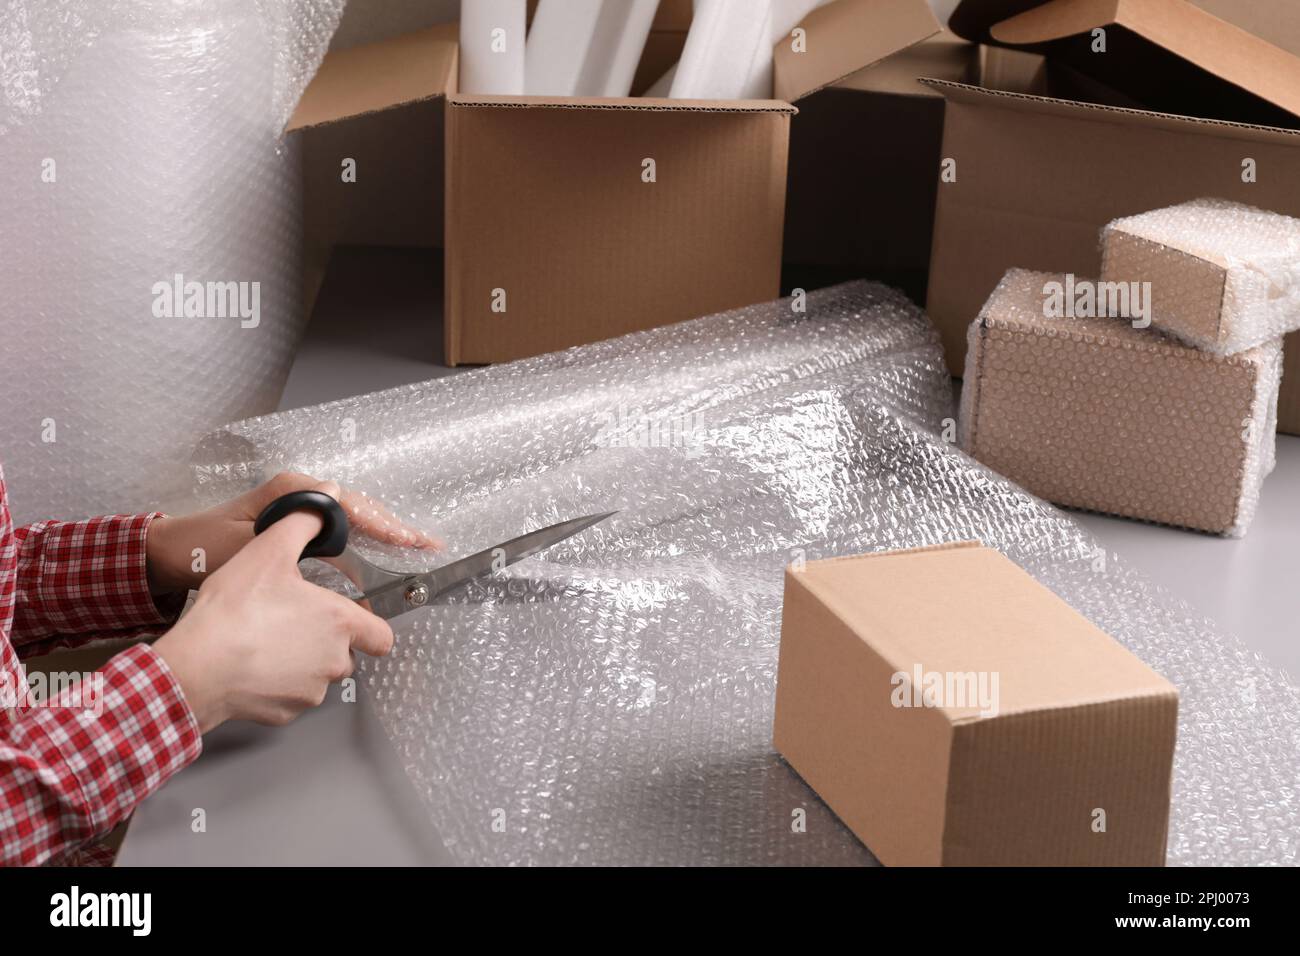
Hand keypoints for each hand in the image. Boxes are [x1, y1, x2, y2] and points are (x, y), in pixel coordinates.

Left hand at [146, 471, 440, 594]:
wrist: (173, 555)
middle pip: (360, 508)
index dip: (383, 524)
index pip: (350, 505)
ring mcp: (299, 510)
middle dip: (395, 526)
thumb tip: (336, 492)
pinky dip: (364, 544)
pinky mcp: (295, 527)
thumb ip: (291, 520)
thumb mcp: (246, 537)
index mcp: (292, 491)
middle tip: (429, 543)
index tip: (408, 539)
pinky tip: (380, 559)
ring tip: (417, 546)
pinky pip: (339, 532)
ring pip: (353, 520)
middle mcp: (300, 494)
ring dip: (385, 534)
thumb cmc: (204, 549)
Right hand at [152, 488, 394, 732]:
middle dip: (326, 641)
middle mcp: (334, 662)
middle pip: (346, 655)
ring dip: (301, 663)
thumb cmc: (236, 611)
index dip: (370, 627)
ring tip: (266, 641)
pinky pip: (289, 698)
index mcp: (340, 623)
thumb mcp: (269, 552)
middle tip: (292, 621)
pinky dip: (276, 685)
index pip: (382, 636)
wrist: (197, 666)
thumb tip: (324, 501)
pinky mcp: (284, 714)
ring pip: (317, 677)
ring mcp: (310, 692)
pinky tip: (251, 666)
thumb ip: (302, 524)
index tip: (351, 618)